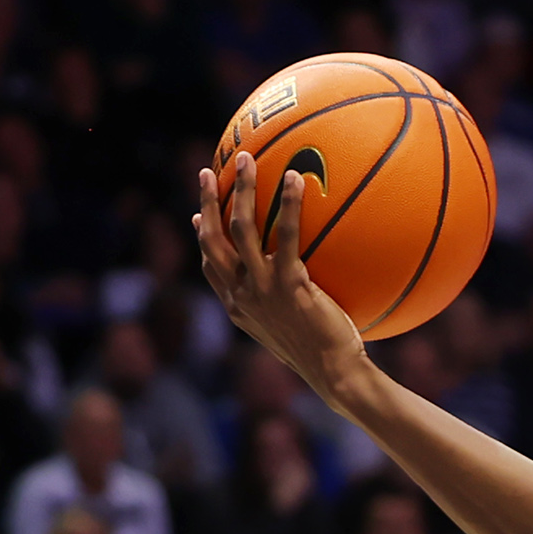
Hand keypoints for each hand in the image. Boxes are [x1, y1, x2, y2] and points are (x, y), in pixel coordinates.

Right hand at [193, 154, 369, 403]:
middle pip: (212, 239)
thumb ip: (286, 306)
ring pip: (239, 229)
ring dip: (239, 189)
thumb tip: (298, 286)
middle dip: (207, 202)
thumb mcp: (295, 330)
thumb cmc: (325, 356)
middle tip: (208, 172)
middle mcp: (241, 296)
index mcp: (239, 308)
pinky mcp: (288, 284)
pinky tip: (295, 180)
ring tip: (245, 159)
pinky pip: (286, 235)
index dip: (202, 237)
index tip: (198, 215)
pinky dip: (288, 203)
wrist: (335, 375)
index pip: (210, 266)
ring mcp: (261, 289)